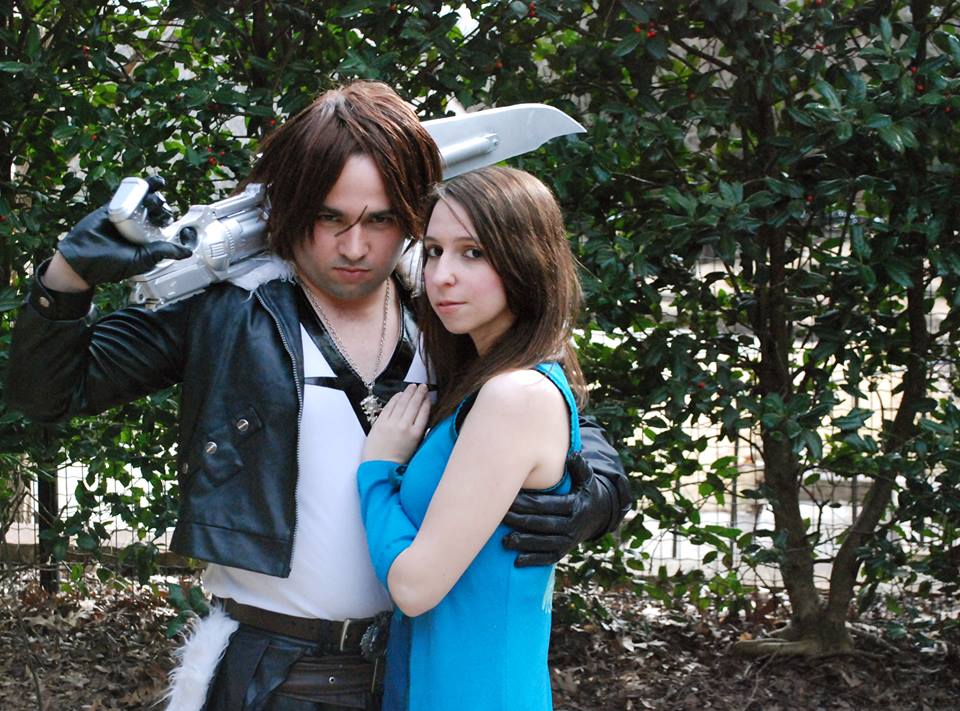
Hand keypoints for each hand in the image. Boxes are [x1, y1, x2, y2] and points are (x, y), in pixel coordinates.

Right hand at [57, 178, 190, 285]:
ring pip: (146, 202)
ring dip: (156, 198)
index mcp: (148, 243)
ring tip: (157, 199)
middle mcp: (139, 228)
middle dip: (164, 212)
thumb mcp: (143, 260)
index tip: (188, 229)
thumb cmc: (110, 265)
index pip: (167, 232)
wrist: (81, 258)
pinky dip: (142, 186)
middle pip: (158, 214)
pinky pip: (129, 193)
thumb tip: (187, 251)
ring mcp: (127, 216)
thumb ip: (163, 252)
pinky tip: (155, 181)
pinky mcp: (113, 206)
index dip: (178, 228)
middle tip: (162, 216)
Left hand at [362, 384, 430, 463]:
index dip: (426, 402)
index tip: (428, 397)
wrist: (380, 467)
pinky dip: (395, 398)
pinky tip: (400, 394)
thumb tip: (422, 417)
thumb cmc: (398, 461)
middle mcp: (405, 426)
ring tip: (413, 386)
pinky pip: (389, 407)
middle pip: (414, 405)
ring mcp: (391, 423)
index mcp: (416, 434)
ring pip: (402, 403)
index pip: (424, 413)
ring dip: (408, 393)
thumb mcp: (415, 447)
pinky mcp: (380, 423)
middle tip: (423, 386)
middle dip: (419, 393)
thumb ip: (419, 432)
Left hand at [502, 452, 613, 566]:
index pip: (546, 505)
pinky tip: (517, 561)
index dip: (527, 503)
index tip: (509, 499)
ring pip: (544, 543)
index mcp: (575, 505)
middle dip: (520, 521)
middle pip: (542, 524)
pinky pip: (548, 558)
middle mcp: (572, 525)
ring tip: (505, 541)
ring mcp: (569, 541)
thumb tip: (571, 455)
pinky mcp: (565, 551)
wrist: (600, 514)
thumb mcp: (587, 478)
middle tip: (501, 517)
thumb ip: (579, 466)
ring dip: (524, 543)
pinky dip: (533, 560)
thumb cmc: (585, 490)